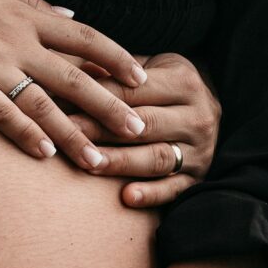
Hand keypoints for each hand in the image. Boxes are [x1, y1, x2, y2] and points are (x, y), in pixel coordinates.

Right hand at [0, 0, 149, 170]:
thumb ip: (35, 3)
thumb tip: (71, 16)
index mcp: (28, 16)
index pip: (86, 39)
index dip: (117, 59)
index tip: (142, 80)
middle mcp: (17, 42)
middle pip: (74, 78)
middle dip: (110, 107)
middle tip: (138, 131)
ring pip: (43, 104)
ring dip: (73, 135)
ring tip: (96, 161)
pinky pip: (1, 114)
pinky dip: (24, 134)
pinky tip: (44, 155)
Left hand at [55, 52, 221, 207]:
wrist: (207, 110)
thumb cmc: (163, 88)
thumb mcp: (147, 69)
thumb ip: (114, 71)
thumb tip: (73, 71)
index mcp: (185, 81)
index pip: (134, 91)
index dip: (95, 97)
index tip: (60, 104)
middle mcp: (198, 116)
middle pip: (145, 125)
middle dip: (101, 130)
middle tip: (67, 134)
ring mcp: (200, 150)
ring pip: (158, 157)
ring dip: (122, 162)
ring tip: (90, 164)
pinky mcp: (199, 178)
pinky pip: (175, 189)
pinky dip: (152, 194)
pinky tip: (127, 197)